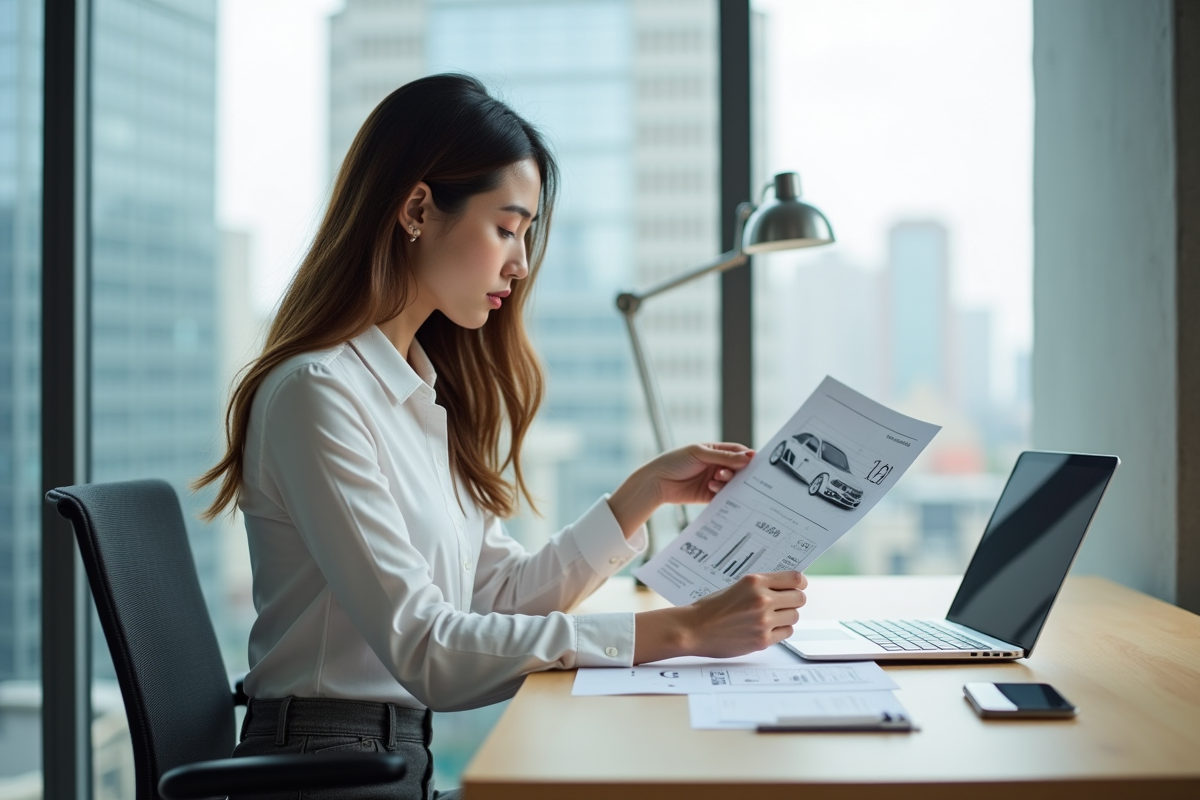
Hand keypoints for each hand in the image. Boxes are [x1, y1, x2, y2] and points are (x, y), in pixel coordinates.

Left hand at [608, 443, 754, 536]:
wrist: (656, 482)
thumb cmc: (675, 461)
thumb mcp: (699, 454)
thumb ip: (724, 457)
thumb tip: (748, 457)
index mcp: (715, 451)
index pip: (737, 452)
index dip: (747, 456)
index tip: (754, 461)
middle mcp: (716, 466)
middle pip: (737, 469)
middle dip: (740, 471)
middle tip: (738, 473)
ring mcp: (713, 481)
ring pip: (731, 483)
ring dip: (728, 481)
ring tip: (716, 479)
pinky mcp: (708, 496)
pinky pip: (723, 496)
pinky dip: (722, 494)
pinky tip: (713, 489)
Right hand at [633, 571, 807, 662]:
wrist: (693, 629)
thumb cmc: (711, 607)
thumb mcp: (737, 587)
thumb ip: (761, 586)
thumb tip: (786, 587)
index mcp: (755, 582)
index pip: (795, 579)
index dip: (799, 583)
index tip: (798, 586)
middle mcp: (762, 600)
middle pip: (799, 598)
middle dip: (794, 600)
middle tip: (785, 603)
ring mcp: (764, 621)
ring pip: (794, 616)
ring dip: (786, 616)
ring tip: (772, 616)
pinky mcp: (762, 640)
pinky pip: (786, 632)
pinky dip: (780, 630)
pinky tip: (767, 628)